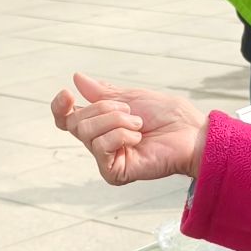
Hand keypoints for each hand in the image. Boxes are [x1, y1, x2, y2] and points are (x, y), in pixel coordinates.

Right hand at [50, 73, 206, 185]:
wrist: (191, 132)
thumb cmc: (168, 116)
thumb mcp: (131, 97)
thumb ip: (103, 93)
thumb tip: (77, 78)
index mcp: (101, 125)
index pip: (66, 119)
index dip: (59, 107)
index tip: (66, 93)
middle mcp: (99, 143)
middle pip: (75, 122)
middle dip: (104, 109)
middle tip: (132, 112)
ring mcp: (106, 159)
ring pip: (86, 133)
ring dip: (116, 121)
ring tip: (139, 125)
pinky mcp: (113, 173)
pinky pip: (101, 147)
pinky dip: (120, 136)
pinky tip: (138, 139)